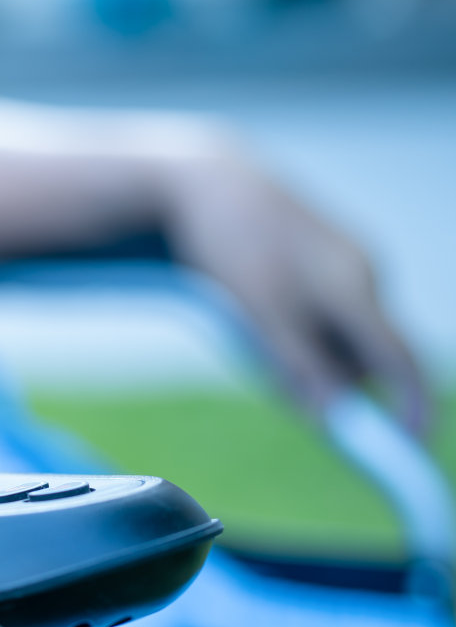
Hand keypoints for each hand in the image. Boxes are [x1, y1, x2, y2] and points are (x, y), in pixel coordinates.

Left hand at [160, 142, 430, 434]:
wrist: (212, 181)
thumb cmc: (232, 247)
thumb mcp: (259, 316)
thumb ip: (299, 367)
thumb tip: (334, 417)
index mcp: (354, 290)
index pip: (399, 361)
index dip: (411, 406)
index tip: (414, 445)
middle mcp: (365, 274)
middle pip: (364, 355)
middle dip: (330, 379)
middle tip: (273, 375)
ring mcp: (351, 262)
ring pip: (341, 335)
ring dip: (309, 353)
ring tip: (251, 324)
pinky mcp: (331, 257)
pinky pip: (326, 311)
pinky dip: (300, 328)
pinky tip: (258, 304)